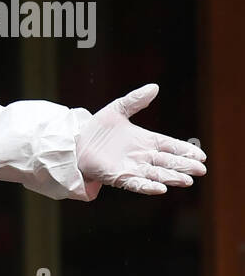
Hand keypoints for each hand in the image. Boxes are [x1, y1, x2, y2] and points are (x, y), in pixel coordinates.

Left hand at [77, 84, 206, 194]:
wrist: (75, 142)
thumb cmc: (96, 128)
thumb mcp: (117, 110)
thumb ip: (135, 100)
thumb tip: (154, 86)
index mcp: (146, 140)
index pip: (171, 146)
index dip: (185, 150)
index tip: (201, 155)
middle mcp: (142, 156)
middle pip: (169, 162)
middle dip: (184, 166)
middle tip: (200, 170)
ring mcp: (132, 167)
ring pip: (157, 174)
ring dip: (172, 178)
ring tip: (187, 181)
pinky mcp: (119, 177)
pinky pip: (137, 184)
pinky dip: (148, 187)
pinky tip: (161, 189)